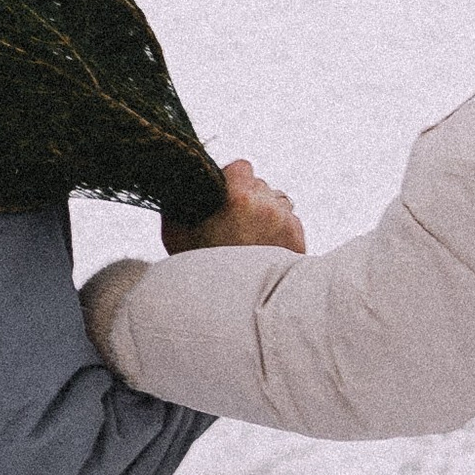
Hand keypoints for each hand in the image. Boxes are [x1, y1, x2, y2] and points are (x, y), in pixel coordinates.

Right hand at [164, 159, 305, 256]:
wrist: (230, 307)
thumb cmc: (199, 269)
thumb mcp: (176, 232)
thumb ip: (179, 200)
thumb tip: (181, 182)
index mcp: (238, 197)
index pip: (242, 167)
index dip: (231, 180)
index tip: (225, 195)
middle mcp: (266, 205)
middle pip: (260, 186)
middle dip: (248, 199)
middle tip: (233, 224)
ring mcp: (285, 223)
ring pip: (277, 203)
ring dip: (266, 214)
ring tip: (248, 239)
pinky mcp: (297, 240)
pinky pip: (290, 223)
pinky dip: (279, 232)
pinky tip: (261, 250)